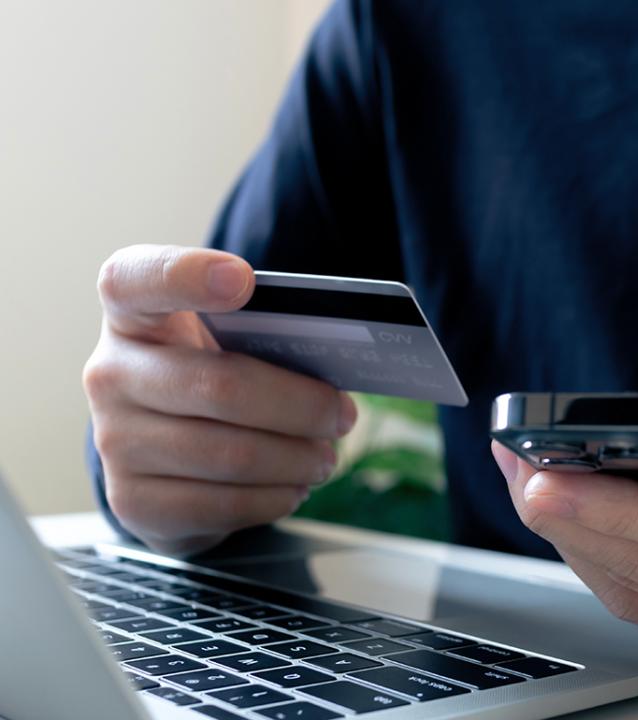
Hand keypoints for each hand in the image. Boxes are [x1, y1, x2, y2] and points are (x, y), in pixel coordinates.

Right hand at [83, 245, 356, 555]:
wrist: (164, 451)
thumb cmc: (211, 373)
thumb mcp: (225, 341)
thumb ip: (260, 333)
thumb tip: (332, 369)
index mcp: (132, 313)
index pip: (136, 280)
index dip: (185, 276)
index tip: (242, 280)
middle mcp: (110, 373)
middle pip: (220, 387)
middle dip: (300, 406)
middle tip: (343, 416)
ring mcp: (115, 441)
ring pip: (230, 455)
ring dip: (295, 459)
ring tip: (325, 456)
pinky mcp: (133, 501)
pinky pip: (221, 505)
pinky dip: (273, 497)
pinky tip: (293, 486)